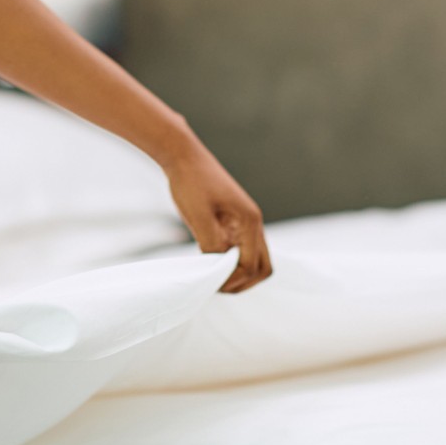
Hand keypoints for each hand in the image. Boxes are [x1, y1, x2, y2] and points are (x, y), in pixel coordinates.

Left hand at [162, 144, 272, 292]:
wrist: (183, 157)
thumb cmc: (191, 183)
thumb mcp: (198, 217)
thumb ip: (212, 244)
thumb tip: (219, 269)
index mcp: (250, 221)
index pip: (251, 265)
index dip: (234, 280)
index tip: (211, 284)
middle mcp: (253, 223)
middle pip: (262, 267)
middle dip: (243, 282)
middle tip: (217, 287)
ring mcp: (245, 222)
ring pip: (254, 260)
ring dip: (239, 274)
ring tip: (214, 279)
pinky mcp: (234, 222)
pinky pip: (241, 250)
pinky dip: (232, 263)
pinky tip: (211, 265)